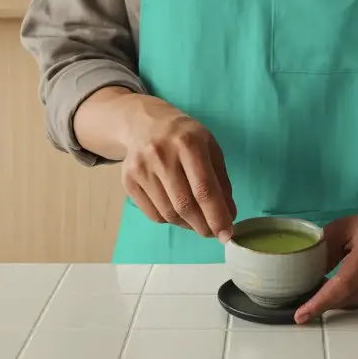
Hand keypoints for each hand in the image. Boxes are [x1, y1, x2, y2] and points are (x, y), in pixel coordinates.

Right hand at [120, 95, 236, 241]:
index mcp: (189, 143)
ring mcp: (142, 169)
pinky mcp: (129, 181)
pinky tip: (178, 212)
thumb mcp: (210, 148)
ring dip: (188, 225)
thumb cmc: (185, 137)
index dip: (217, 216)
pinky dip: (170, 220)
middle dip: (203, 226)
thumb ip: (221, 181)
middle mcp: (162, 155)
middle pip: (184, 205)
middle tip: (214, 233)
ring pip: (168, 213)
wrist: (145, 123)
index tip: (227, 234)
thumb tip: (228, 216)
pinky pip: (153, 214)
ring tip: (197, 221)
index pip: (204, 189)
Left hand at [294, 207, 357, 323]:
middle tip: (304, 304)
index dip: (321, 301)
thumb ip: (326, 245)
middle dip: (324, 303)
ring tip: (321, 295)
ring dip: (336, 302)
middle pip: (348, 298)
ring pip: (356, 304)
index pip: (344, 283)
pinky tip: (342, 292)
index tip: (301, 315)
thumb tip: (309, 272)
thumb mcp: (346, 225)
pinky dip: (350, 300)